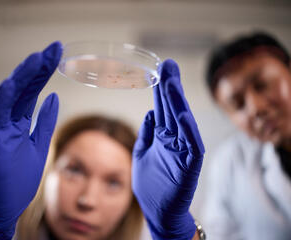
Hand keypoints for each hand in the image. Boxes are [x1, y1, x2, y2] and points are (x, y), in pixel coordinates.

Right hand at [0, 42, 62, 239]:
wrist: (5, 205)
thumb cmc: (19, 176)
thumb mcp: (40, 144)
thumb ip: (45, 121)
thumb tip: (54, 96)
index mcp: (18, 119)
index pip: (32, 89)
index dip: (44, 70)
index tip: (57, 52)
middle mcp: (6, 120)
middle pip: (23, 87)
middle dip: (38, 66)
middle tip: (54, 47)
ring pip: (8, 96)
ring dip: (22, 76)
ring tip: (37, 58)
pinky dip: (2, 100)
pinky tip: (11, 84)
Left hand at [132, 59, 204, 239]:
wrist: (158, 211)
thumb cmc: (151, 184)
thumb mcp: (141, 153)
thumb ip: (147, 133)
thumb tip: (150, 113)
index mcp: (163, 136)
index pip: (162, 108)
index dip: (161, 89)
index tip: (161, 69)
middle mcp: (174, 140)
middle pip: (172, 109)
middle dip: (170, 87)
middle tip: (168, 65)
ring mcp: (182, 152)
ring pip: (182, 124)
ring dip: (177, 103)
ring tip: (171, 82)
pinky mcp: (189, 167)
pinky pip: (192, 147)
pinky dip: (189, 132)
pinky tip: (183, 116)